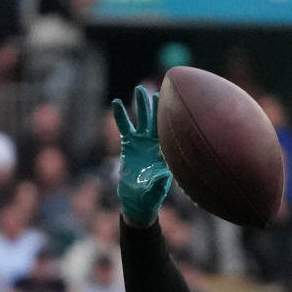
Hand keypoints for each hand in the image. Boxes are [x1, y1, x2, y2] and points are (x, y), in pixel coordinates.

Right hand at [111, 85, 171, 227]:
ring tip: (139, 89)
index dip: (172, 120)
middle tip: (158, 90)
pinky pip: (125, 128)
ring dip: (141, 106)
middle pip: (158, 122)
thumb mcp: (154, 193)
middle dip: (157, 107)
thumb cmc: (149, 199)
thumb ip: (158, 184)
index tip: (174, 105)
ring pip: (142, 121)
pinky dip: (121, 116)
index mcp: (166, 154)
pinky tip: (117, 103)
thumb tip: (163, 176)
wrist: (137, 202)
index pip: (171, 135)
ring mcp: (142, 144)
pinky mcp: (129, 145)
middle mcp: (155, 146)